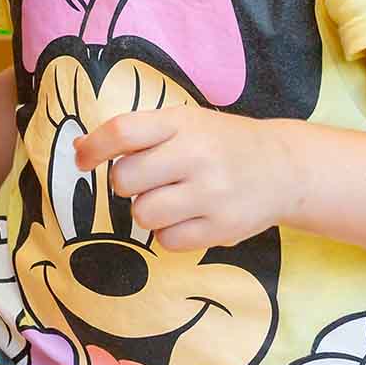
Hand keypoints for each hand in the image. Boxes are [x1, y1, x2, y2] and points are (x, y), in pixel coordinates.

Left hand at [72, 108, 297, 251]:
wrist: (285, 168)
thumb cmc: (221, 144)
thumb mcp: (185, 123)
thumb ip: (137, 134)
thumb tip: (80, 148)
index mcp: (182, 123)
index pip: (123, 132)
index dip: (93, 148)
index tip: (82, 159)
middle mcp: (197, 156)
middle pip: (124, 179)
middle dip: (125, 184)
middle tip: (147, 180)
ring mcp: (212, 194)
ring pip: (142, 214)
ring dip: (146, 210)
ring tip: (172, 199)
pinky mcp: (222, 228)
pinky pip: (167, 241)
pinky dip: (169, 233)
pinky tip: (189, 217)